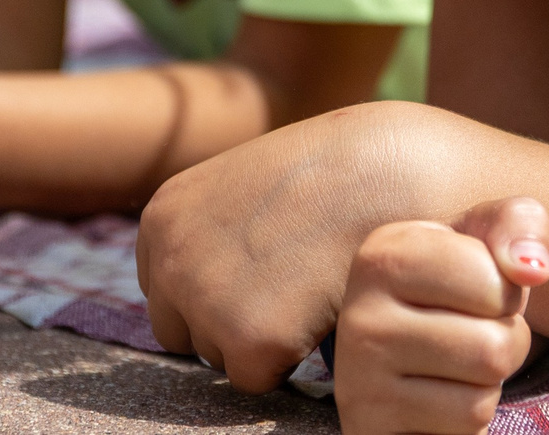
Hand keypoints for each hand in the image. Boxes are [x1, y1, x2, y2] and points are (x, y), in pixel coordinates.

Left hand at [141, 99, 456, 391]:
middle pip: (180, 331)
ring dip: (259, 338)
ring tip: (304, 286)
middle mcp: (169, 259)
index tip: (261, 266)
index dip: (216, 286)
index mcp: (162, 217)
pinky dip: (288, 357)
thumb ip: (211, 231)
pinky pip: (257, 378)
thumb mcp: (244, 183)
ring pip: (218, 356)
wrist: (385, 171)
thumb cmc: (330, 171)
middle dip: (227, 320)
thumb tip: (208, 282)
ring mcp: (204, 298)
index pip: (165, 288)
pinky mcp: (249, 338)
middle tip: (285, 285)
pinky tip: (315, 307)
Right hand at [334, 198, 548, 434]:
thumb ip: (519, 225)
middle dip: (505, 342)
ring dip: (488, 381)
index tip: (474, 291)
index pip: (494, 280)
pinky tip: (438, 398)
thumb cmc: (456, 292)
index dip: (507, 292)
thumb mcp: (484, 240)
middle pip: (496, 343)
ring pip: (483, 390)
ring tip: (454, 364)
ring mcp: (360, 379)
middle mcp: (361, 314)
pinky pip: (466, 426)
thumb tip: (533, 270)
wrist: (403, 362)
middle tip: (468, 333)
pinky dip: (468, 418)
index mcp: (385, 254)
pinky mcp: (373, 427)